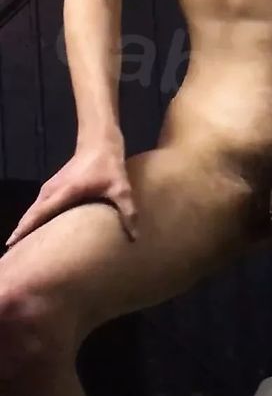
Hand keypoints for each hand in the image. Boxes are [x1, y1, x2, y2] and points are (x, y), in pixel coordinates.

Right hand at [7, 140, 136, 245]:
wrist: (98, 142)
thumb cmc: (109, 165)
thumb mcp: (122, 189)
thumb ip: (128, 213)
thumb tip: (135, 238)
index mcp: (63, 193)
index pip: (38, 215)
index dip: (24, 230)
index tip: (10, 245)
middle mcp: (50, 191)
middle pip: (30, 215)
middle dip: (20, 233)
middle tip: (11, 254)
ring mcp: (49, 188)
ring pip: (33, 211)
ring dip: (26, 226)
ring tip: (21, 247)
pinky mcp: (53, 187)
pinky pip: (39, 207)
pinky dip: (34, 219)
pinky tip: (37, 231)